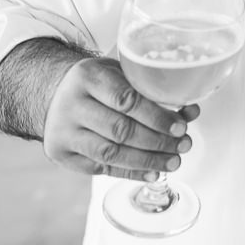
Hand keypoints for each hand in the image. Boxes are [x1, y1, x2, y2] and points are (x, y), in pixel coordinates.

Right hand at [41, 57, 198, 180]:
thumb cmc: (98, 83)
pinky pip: (100, 168)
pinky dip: (130, 172)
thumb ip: (151, 90)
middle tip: (183, 146)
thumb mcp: (120, 72)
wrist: (54, 94)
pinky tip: (152, 171)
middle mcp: (71, 105)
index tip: (181, 127)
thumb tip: (190, 112)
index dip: (157, 116)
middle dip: (158, 141)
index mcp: (88, 77)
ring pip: (110, 153)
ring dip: (147, 161)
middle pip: (120, 130)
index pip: (126, 100)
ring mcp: (62, 132)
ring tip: (173, 162)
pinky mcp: (61, 153)